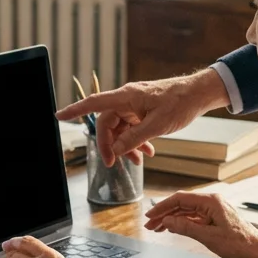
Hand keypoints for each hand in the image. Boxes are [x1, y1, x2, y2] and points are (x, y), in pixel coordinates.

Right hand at [56, 69, 229, 166]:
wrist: (199, 94)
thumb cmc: (181, 102)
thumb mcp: (158, 125)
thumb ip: (135, 138)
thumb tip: (118, 150)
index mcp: (126, 97)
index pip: (94, 103)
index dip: (74, 110)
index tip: (59, 116)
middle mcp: (127, 99)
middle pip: (107, 123)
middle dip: (111, 144)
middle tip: (115, 163)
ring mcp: (135, 105)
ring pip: (121, 128)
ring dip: (127, 145)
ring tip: (139, 160)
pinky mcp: (144, 110)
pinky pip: (133, 127)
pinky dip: (137, 141)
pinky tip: (147, 152)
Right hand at [145, 192, 257, 257]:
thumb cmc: (239, 244)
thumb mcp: (209, 237)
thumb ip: (185, 227)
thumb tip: (167, 221)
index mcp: (211, 202)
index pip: (180, 199)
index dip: (163, 206)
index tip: (150, 215)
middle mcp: (212, 202)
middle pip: (182, 204)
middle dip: (164, 213)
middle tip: (149, 224)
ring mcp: (214, 211)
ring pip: (187, 212)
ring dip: (171, 219)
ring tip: (156, 228)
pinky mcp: (216, 219)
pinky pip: (194, 218)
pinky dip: (182, 223)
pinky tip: (172, 227)